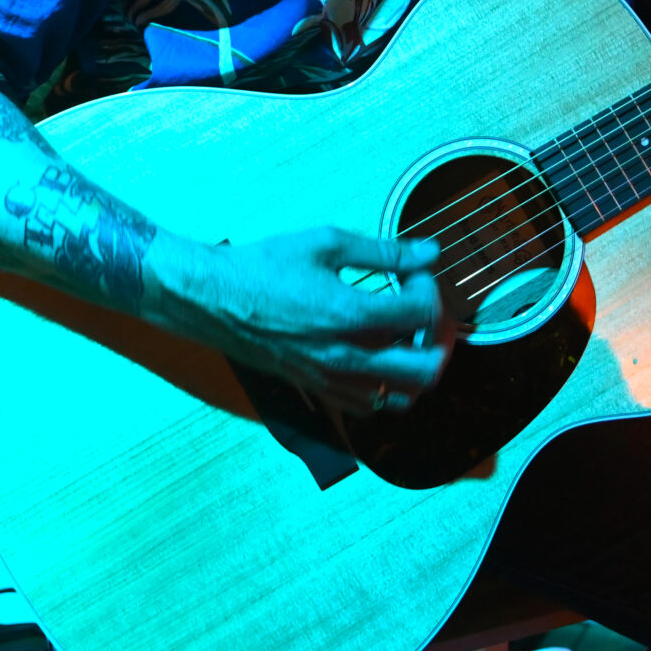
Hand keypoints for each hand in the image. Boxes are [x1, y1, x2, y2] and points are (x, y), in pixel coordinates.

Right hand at [155, 227, 453, 414]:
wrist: (213, 298)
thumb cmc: (265, 265)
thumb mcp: (326, 243)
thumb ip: (384, 251)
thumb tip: (429, 250)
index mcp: (351, 314)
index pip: (422, 314)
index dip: (429, 289)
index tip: (414, 272)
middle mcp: (345, 355)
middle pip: (424, 369)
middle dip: (437, 340)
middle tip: (426, 314)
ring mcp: (331, 378)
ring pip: (399, 396)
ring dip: (415, 368)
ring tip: (407, 338)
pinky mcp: (316, 388)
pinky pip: (367, 407)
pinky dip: (385, 388)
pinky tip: (378, 358)